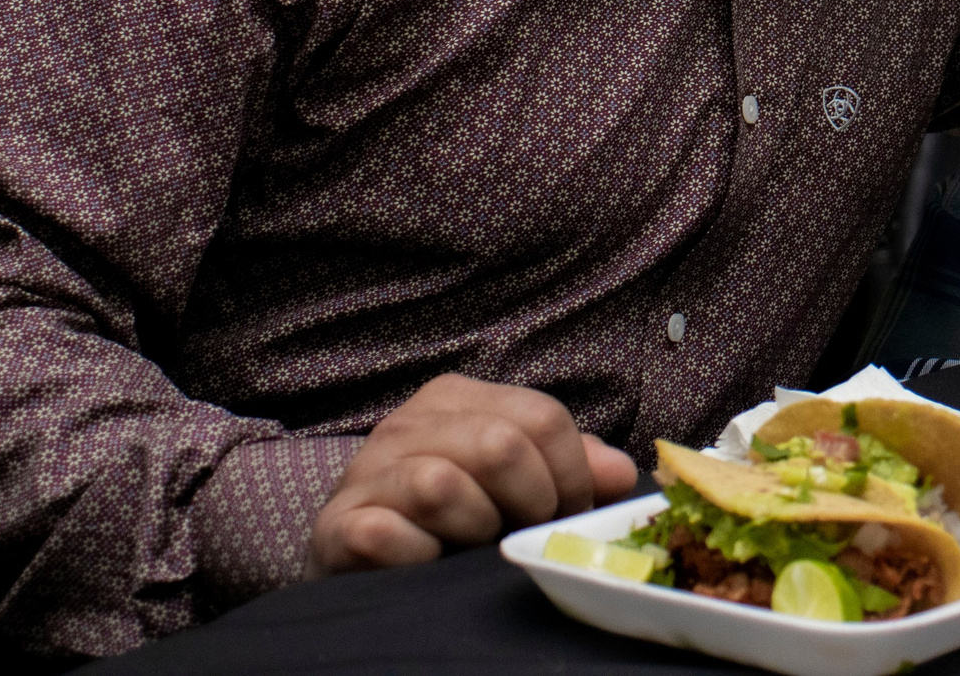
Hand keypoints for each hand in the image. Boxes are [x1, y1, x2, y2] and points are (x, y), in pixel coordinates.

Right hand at [307, 373, 637, 577]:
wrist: (357, 557)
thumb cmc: (449, 517)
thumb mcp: (512, 481)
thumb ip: (569, 467)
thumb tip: (622, 472)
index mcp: (454, 399)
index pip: (542, 417)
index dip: (572, 475)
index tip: (567, 513)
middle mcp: (406, 424)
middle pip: (501, 446)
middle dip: (531, 502)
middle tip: (524, 530)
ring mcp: (367, 472)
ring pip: (442, 485)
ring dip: (474, 529)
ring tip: (471, 542)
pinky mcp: (338, 525)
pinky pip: (389, 535)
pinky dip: (421, 556)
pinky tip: (426, 560)